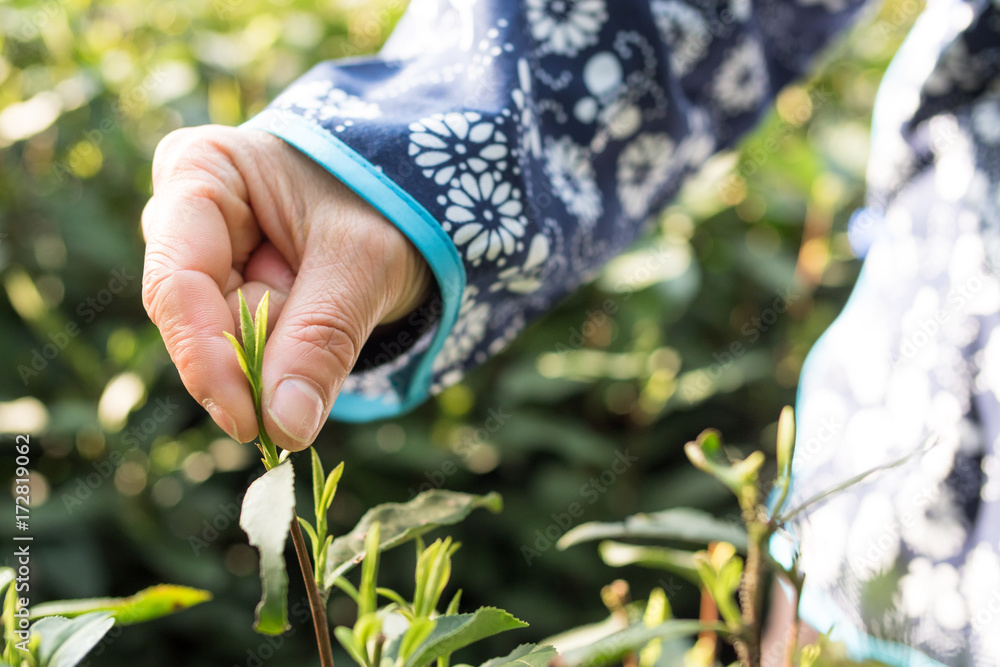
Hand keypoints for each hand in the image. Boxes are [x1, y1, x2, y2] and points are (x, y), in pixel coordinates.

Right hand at [141, 126, 430, 449]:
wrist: (416, 205)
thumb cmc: (388, 203)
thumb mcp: (365, 263)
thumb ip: (321, 340)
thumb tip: (284, 429)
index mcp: (201, 169)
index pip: (177, 281)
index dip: (206, 360)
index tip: (249, 423)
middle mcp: (184, 211)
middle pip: (194, 318)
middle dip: (257, 356)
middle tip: (319, 361)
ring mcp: (203, 253)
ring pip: (220, 341)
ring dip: (281, 350)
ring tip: (337, 302)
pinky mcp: (226, 289)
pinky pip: (244, 345)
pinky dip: (287, 353)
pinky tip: (325, 316)